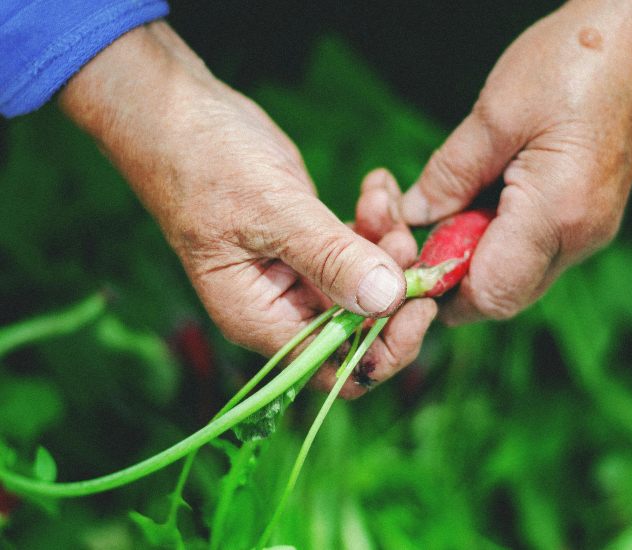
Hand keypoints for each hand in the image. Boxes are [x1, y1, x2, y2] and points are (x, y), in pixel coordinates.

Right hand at [60, 22, 435, 396]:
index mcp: (262, 320)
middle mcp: (283, 307)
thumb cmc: (205, 165)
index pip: (336, 368)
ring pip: (368, 283)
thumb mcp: (272, 212)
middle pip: (362, 328)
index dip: (386, 348)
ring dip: (388, 245)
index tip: (420, 302)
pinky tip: (376, 186)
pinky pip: (361, 246)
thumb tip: (386, 300)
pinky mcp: (314, 242)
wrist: (181, 117)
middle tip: (405, 239)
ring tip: (379, 199)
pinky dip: (377, 221)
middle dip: (394, 286)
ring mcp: (300, 274)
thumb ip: (329, 257)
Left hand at [398, 0, 631, 323]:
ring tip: (451, 203)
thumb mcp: (494, 115)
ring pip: (516, 275)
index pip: (491, 293)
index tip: (406, 260)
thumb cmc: (572, 63)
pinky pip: (533, 252)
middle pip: (503, 294)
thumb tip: (413, 215)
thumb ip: (449, 175)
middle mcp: (581, 237)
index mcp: (559, 213)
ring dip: (472, 253)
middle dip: (452, 272)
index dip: (441, 292)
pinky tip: (481, 198)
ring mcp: (590, 232)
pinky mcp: (588, 219)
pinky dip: (496, 238)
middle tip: (421, 227)